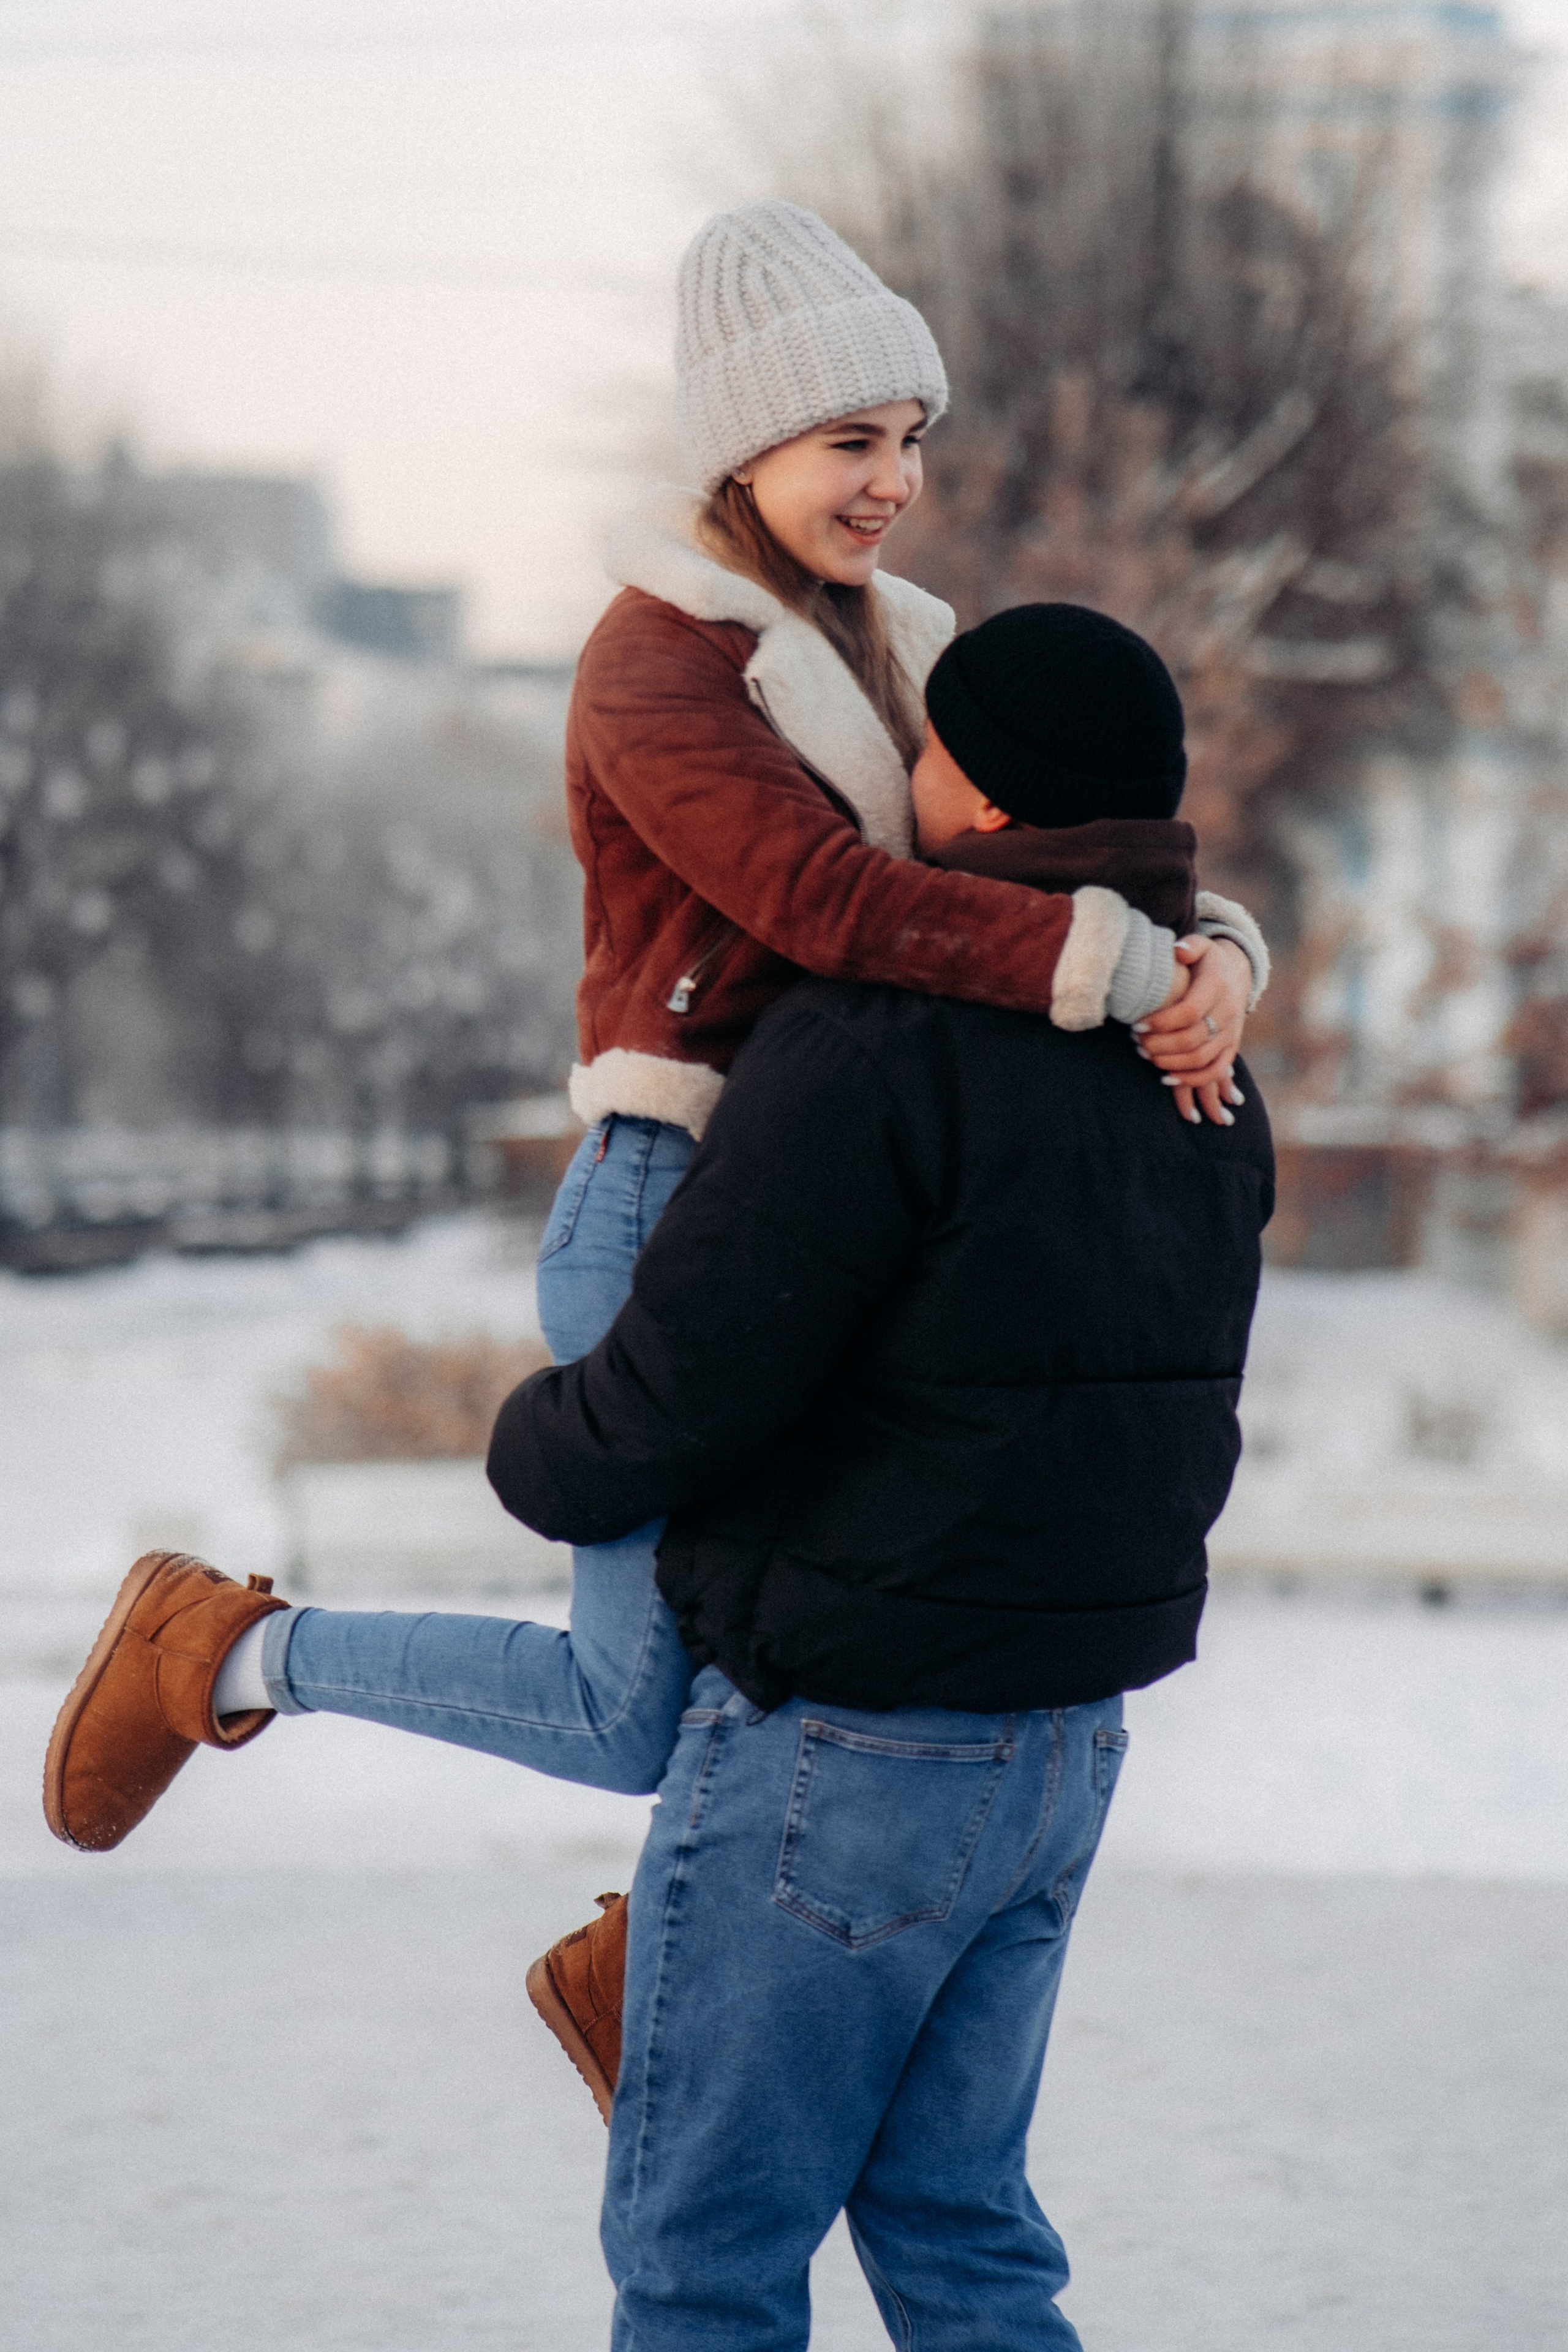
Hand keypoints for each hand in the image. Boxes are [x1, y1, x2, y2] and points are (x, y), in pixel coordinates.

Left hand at [1133, 936, 1248, 1126]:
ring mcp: (1231, 1033)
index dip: (1161, 1022)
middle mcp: (1228, 1012)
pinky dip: (1191, 1079)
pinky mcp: (1231, 1048)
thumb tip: (1178, 952)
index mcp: (1217, 986)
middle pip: (1192, 1039)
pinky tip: (1167, 1077)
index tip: (1136, 1024)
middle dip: (1159, 1044)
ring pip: (1201, 1058)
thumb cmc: (1206, 963)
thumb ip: (1189, 946)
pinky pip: (1215, 1071)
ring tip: (1146, 1054)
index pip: (1189, 1012)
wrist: (1235, 976)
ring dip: (1169, 1062)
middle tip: (1137, 1041)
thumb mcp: (1200, 946)